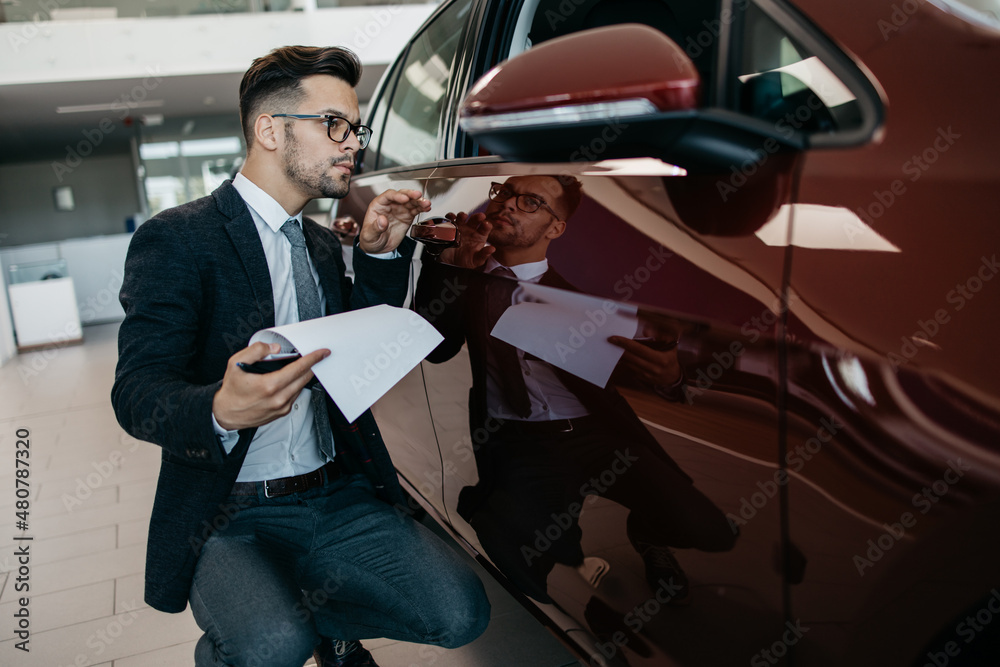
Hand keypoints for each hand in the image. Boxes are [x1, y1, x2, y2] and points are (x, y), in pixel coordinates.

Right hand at [213, 342, 329, 430]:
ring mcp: (282, 407)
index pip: (299, 368)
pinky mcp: (282, 413)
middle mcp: (279, 398)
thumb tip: (274, 349)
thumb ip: (256, 351)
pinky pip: (295, 396)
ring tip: (298, 367)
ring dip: (302, 376)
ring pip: (301, 387)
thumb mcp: (236, 363)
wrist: (226, 414)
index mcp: (270, 385)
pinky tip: (288, 380)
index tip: (322, 352)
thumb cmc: (231, 391)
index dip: (313, 358)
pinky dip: (295, 386)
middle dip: (311, 366)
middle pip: (304, 378)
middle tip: (314, 356)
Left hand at [358, 188, 430, 253]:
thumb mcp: (369, 235)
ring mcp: (399, 210)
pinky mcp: (407, 217)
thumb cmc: (370, 239)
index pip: (388, 196)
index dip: (397, 195)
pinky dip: (422, 208)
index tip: (404, 199)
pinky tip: (427, 207)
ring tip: (426, 203)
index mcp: (378, 206)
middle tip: (418, 195)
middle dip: (410, 194)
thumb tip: (382, 220)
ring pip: (410, 202)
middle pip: (401, 195)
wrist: (378, 248)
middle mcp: (390, 205)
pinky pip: (415, 210)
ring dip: (419, 201)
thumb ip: (375, 227)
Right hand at [439, 211, 494, 267]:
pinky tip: (451, 219)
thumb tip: (492, 249)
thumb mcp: (476, 260)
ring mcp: (460, 227)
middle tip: (480, 216)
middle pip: (475, 219)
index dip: (487, 225)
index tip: (486, 224)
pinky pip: (449, 220)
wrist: (450, 263)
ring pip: (462, 217)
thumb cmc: (465, 261)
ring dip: (463, 215)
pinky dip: (450, 217)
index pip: (486, 228)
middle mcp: (471, 229)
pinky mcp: (450, 227)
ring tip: (463, 217)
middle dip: (478, 217)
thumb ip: (484, 255)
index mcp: (480, 236)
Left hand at [608, 328, 681, 388]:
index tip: (614, 338)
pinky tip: (620, 355)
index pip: (639, 350)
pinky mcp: (641, 378)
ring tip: (613, 346)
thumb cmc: (670, 356)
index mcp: (660, 359)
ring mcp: (646, 375)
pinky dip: (624, 361)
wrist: (672, 376)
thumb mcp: (671, 344)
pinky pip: (629, 369)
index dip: (626, 343)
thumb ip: (661, 335)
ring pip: (628, 364)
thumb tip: (646, 331)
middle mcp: (653, 368)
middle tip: (610, 341)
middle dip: (619, 348)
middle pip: (631, 357)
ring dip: (620, 355)